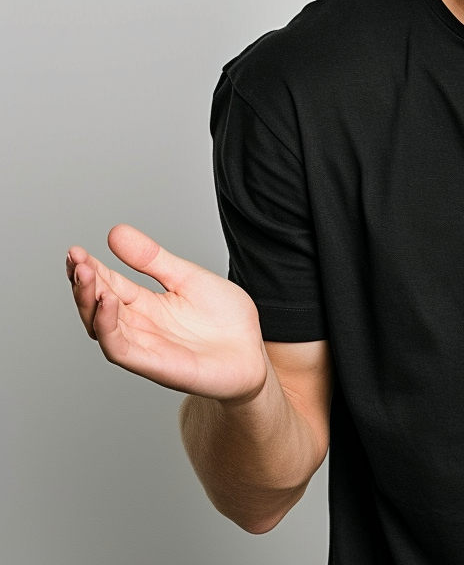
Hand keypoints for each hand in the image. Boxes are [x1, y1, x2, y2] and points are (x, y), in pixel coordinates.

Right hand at [67, 225, 267, 402]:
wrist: (253, 353)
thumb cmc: (224, 321)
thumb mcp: (188, 278)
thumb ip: (153, 259)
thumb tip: (115, 232)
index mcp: (147, 305)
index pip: (109, 285)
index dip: (91, 268)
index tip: (75, 250)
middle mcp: (140, 326)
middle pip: (97, 306)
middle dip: (83, 282)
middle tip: (74, 258)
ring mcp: (146, 346)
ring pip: (101, 327)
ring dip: (89, 301)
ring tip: (84, 274)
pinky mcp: (157, 365)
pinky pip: (121, 348)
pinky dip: (108, 327)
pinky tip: (106, 302)